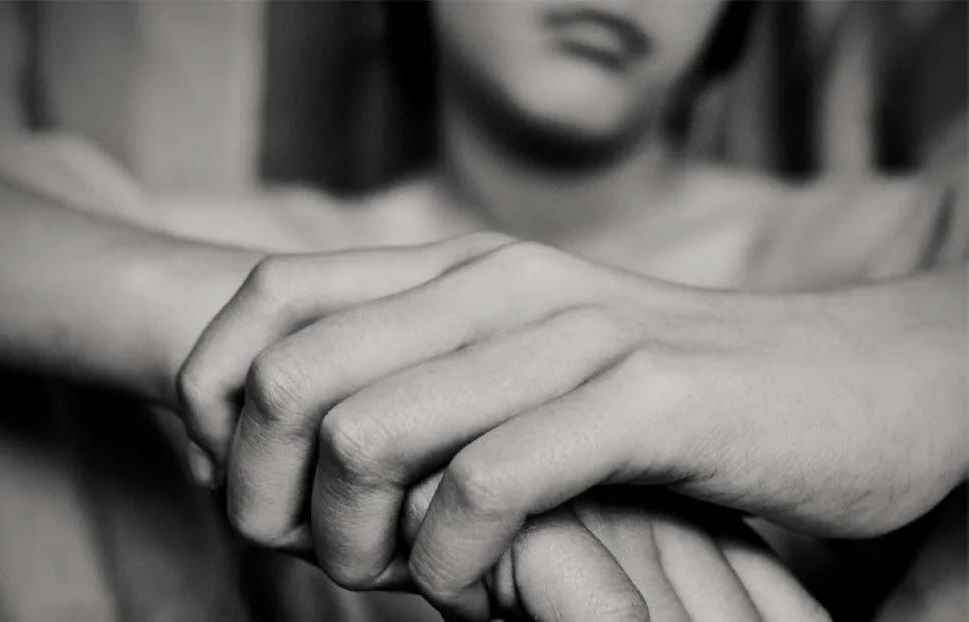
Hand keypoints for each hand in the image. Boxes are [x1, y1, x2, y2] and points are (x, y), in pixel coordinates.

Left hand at [223, 240, 963, 615]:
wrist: (851, 383)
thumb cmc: (671, 398)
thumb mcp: (527, 365)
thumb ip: (427, 376)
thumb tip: (303, 437)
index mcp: (460, 267)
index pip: (266, 300)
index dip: (217, 398)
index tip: (258, 480)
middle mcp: (498, 284)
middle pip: (285, 381)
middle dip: (270, 494)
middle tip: (333, 553)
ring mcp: (567, 337)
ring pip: (367, 438)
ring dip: (359, 544)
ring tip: (409, 575)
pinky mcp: (644, 405)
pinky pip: (483, 490)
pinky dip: (451, 565)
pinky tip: (480, 586)